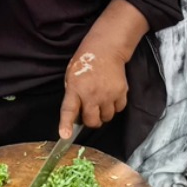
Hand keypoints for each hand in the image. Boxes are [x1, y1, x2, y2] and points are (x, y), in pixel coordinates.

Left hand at [58, 0, 148, 137]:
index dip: (66, 125)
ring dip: (103, 114)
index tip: (65, 136)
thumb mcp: (70, 77)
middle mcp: (92, 94)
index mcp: (75, 89)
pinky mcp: (121, 92)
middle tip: (89, 111)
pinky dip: (115, 106)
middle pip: (92, 121)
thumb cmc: (85, 64)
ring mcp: (108, 94)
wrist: (105, 50)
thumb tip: (76, 115)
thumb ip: (72, 96)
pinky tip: (110, 96)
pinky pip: (118, 109)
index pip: (69, 110)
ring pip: (106, 118)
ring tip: (101, 101)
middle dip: (90, 120)